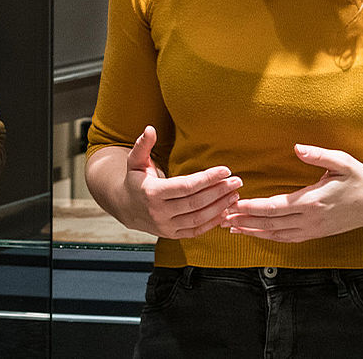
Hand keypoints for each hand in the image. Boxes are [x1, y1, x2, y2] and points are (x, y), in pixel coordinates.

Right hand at [117, 126, 241, 237]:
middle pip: (195, 203)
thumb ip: (142, 145)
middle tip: (237, 181)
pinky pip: (196, 231)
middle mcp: (159, 212)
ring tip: (235, 195)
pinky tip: (225, 210)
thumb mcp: (135, 161)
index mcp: (152, 193)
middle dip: (219, 192)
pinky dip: (213, 222)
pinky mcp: (172, 235)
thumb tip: (150, 129)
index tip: (225, 170)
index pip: (185, 186)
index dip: (207, 178)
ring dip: (220, 207)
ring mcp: (166, 226)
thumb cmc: (135, 180)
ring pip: (198, 218)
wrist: (125, 207)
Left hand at [224, 144, 362, 242]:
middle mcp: (310, 219)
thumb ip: (318, 155)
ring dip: (253, 232)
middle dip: (245, 221)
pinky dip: (269, 238)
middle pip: (270, 224)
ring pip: (276, 235)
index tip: (235, 204)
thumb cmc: (360, 180)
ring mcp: (312, 230)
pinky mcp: (315, 234)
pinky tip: (256, 234)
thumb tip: (297, 148)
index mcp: (313, 201)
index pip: (275, 207)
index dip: (253, 207)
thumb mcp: (342, 162)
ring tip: (232, 227)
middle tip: (223, 216)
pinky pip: (287, 239)